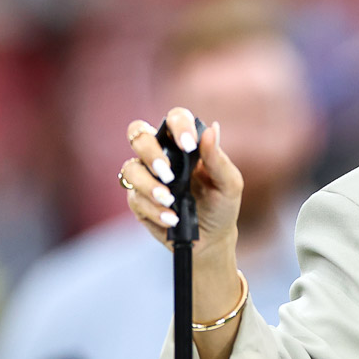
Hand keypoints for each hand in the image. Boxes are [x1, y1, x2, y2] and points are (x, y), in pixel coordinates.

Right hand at [119, 107, 242, 256]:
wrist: (213, 239)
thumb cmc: (222, 205)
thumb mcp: (228, 184)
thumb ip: (217, 159)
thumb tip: (212, 129)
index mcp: (184, 144)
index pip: (174, 119)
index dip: (177, 125)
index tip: (189, 144)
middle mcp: (161, 155)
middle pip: (138, 134)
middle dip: (150, 152)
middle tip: (168, 174)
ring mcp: (146, 177)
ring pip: (130, 169)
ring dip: (149, 185)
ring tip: (170, 201)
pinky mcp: (138, 200)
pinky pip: (134, 198)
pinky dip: (154, 210)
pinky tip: (172, 219)